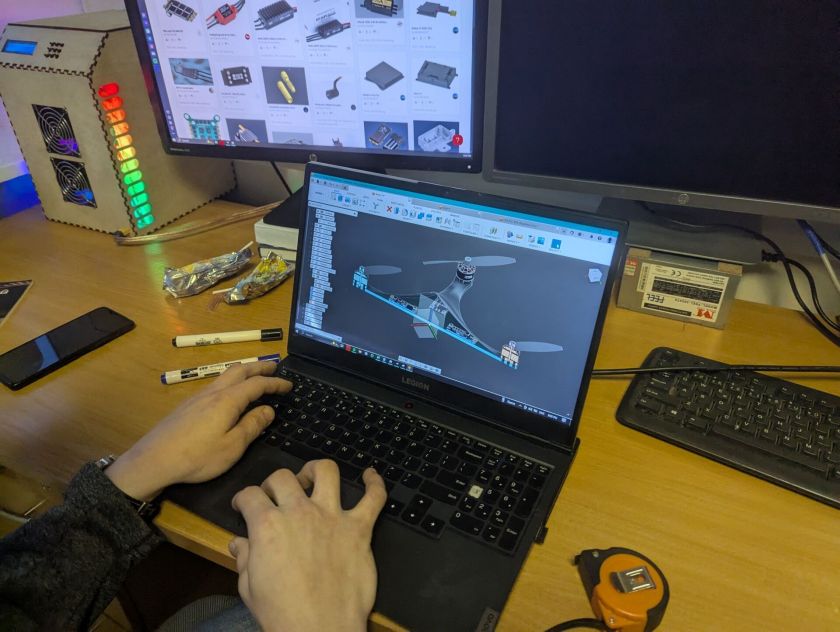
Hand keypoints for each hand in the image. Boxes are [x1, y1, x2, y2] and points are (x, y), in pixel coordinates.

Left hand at [105, 361, 290, 500]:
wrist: (153, 460)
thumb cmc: (197, 457)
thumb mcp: (232, 447)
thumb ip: (252, 426)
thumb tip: (268, 410)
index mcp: (227, 401)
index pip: (257, 384)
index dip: (275, 383)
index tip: (289, 384)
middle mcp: (213, 392)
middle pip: (239, 370)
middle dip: (259, 366)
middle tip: (274, 366)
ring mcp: (198, 397)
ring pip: (225, 375)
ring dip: (244, 372)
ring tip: (255, 376)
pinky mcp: (187, 406)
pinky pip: (215, 385)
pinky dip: (231, 382)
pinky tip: (230, 394)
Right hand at [230, 460, 386, 631]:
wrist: (320, 630)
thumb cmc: (283, 614)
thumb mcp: (249, 587)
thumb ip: (244, 558)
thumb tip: (239, 544)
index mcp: (268, 525)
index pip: (251, 495)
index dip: (243, 498)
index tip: (244, 504)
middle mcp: (300, 513)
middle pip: (284, 477)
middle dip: (274, 483)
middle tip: (274, 496)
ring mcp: (332, 517)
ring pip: (326, 472)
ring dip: (316, 470)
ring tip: (311, 478)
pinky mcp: (359, 529)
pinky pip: (374, 498)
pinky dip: (374, 483)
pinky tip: (370, 475)